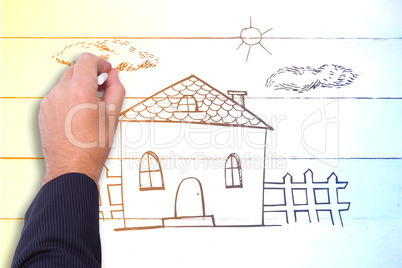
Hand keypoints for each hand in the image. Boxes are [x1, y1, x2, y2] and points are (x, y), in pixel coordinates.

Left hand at [39, 53, 124, 184]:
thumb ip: (116, 88)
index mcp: (79, 89)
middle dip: (91, 75)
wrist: (72, 168)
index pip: (87, 60)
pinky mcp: (44, 111)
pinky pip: (58, 95)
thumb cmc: (94, 145)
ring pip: (66, 82)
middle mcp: (61, 91)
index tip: (107, 72)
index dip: (101, 63)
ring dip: (79, 86)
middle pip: (76, 69)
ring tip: (91, 105)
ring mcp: (49, 101)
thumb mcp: (113, 115)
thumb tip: (114, 75)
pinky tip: (78, 114)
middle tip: (103, 89)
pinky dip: (69, 97)